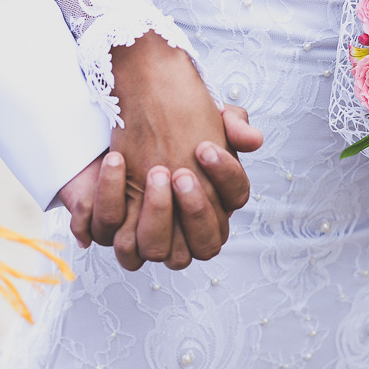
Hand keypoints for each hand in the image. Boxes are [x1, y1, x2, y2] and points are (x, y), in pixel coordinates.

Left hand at [57, 31, 262, 269]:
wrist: (128, 118)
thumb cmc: (173, 123)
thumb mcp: (207, 115)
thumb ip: (234, 124)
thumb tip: (253, 140)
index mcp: (219, 200)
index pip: (235, 201)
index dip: (224, 176)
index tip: (204, 147)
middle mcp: (191, 228)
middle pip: (207, 244)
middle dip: (196, 210)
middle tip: (180, 173)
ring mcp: (156, 237)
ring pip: (164, 253)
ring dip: (159, 216)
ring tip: (154, 172)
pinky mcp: (119, 233)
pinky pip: (121, 240)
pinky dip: (115, 201)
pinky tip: (119, 161)